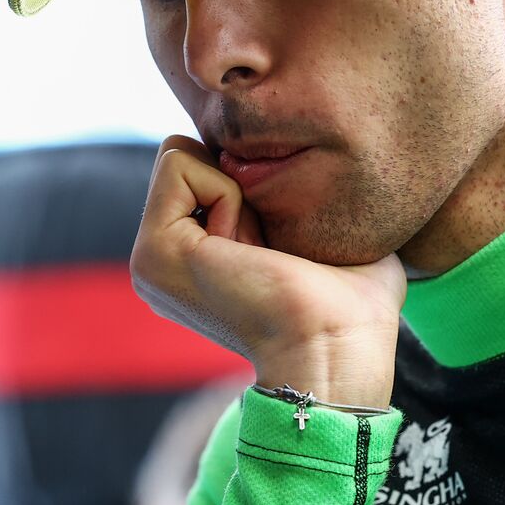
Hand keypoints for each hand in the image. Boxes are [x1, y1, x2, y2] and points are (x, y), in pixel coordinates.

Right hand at [130, 136, 405, 407]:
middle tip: (270, 248)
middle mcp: (165, 260)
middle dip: (242, 182)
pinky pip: (179, 164)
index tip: (281, 246)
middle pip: (191, 156)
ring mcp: (151, 257)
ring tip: (261, 251)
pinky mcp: (154, 248)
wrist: (338, 348)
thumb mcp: (324, 234)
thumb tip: (306, 164)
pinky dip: (226, 192)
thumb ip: (303, 197)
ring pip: (181, 155)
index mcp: (195, 260)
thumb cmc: (353, 305)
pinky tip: (249, 248)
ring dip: (237, 191)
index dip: (256, 183)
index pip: (207, 165)